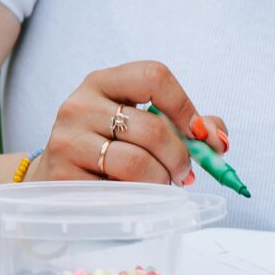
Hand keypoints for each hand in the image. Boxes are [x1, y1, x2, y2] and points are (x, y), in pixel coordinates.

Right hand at [35, 61, 229, 186]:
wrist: (57, 176)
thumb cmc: (107, 148)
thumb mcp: (140, 125)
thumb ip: (184, 126)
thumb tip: (217, 140)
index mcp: (102, 83)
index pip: (153, 76)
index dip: (185, 106)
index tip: (199, 134)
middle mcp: (79, 105)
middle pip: (153, 128)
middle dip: (180, 157)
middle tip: (182, 173)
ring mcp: (67, 140)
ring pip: (137, 162)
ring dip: (160, 180)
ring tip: (158, 184)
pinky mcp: (63, 176)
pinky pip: (118, 191)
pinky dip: (136, 198)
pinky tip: (132, 194)